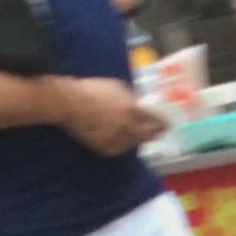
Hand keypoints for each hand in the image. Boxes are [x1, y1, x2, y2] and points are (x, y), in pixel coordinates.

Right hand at [48, 77, 167, 155]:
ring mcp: (116, 139)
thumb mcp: (117, 86)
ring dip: (139, 139)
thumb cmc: (92, 89)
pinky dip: (123, 144)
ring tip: (139, 134)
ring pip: (134, 143)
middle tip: (158, 131)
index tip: (167, 122)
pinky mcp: (105, 149)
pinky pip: (120, 148)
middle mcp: (127, 127)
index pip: (155, 119)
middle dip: (155, 133)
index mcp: (132, 110)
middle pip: (148, 135)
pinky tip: (122, 138)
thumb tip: (141, 103)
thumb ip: (132, 97)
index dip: (163, 122)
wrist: (68, 103)